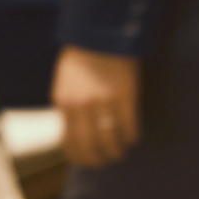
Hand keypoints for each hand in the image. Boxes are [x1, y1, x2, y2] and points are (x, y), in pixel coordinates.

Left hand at [51, 46, 140, 166]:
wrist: (101, 36)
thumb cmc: (82, 60)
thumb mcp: (65, 85)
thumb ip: (69, 109)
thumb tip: (77, 136)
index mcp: (64, 103)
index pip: (69, 143)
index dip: (80, 158)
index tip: (90, 162)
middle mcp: (81, 106)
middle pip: (90, 147)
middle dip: (100, 160)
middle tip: (108, 161)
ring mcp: (104, 103)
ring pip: (111, 141)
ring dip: (117, 151)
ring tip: (122, 152)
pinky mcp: (125, 99)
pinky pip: (130, 128)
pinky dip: (132, 137)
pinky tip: (134, 137)